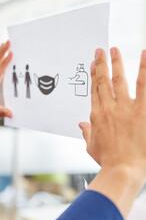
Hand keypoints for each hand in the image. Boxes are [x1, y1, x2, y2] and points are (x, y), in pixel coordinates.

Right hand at [80, 47, 145, 218]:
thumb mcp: (92, 147)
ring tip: (115, 50)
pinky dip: (144, 70)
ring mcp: (125, 109)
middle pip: (104, 82)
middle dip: (102, 64)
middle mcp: (109, 109)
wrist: (123, 170)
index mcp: (96, 116)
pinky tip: (144, 56)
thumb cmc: (109, 161)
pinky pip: (144, 86)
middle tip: (101, 50)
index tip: (93, 64)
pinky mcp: (141, 111)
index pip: (94, 91)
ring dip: (117, 63)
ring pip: (120, 80)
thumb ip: (87, 133)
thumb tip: (81, 125)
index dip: (94, 75)